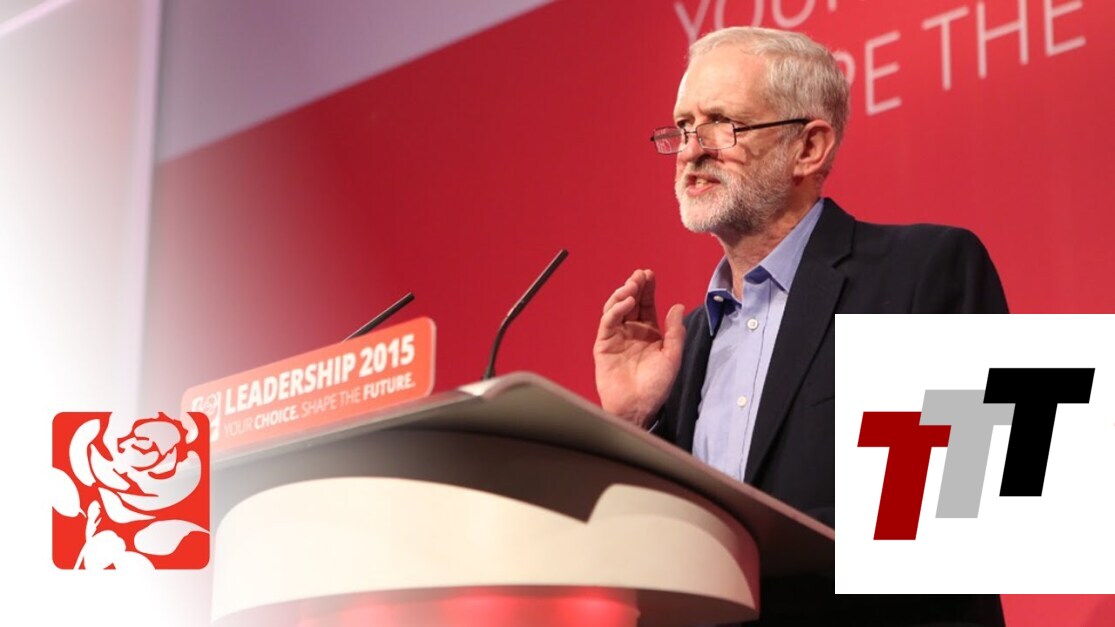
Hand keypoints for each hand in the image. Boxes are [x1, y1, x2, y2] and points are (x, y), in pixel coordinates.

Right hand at [593, 269, 685, 427]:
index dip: (648, 288)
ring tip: (633, 285)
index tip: (650, 274)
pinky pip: (607, 322)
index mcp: (648, 333)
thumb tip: (678, 306)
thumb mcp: (672, 356)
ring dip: (623, 294)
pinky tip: (625, 303)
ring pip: (616, 308)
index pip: (647, 304)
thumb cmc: (656, 386)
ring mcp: (616, 337)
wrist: (636, 407)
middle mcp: (631, 332)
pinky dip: (615, 310)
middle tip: (640, 274)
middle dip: (635, 286)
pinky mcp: (603, 344)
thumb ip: (675, 331)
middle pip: (631, 302)